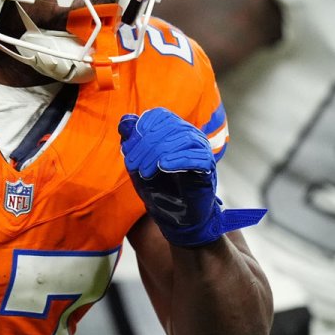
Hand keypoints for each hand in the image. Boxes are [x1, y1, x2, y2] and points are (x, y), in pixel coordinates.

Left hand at [119, 108, 264, 246]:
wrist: (174, 218)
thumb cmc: (157, 189)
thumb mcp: (137, 164)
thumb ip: (132, 142)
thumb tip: (125, 120)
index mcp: (173, 131)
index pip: (159, 115)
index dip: (141, 128)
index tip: (127, 149)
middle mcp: (190, 137)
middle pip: (170, 126)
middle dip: (146, 144)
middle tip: (132, 165)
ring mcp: (201, 152)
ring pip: (184, 138)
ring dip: (159, 153)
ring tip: (144, 171)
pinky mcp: (208, 169)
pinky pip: (198, 157)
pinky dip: (179, 159)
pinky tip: (163, 166)